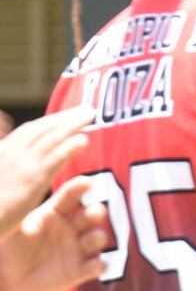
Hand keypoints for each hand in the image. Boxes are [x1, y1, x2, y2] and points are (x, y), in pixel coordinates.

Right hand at [0, 107, 92, 237]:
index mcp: (2, 150)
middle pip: (44, 129)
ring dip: (72, 124)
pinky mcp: (32, 180)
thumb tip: (4, 124)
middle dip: (66, 117)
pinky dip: (69, 146)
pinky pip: (55, 158)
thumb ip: (3, 147)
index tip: (68, 114)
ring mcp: (22, 164)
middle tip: (87, 110)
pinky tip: (84, 140)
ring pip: (52, 138)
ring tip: (91, 115)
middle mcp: (11, 152)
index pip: (30, 130)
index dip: (51, 121)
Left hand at [0, 177, 111, 290]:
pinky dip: (99, 265)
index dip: (79, 189)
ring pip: (97, 238)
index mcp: (54, 214)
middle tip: (96, 212)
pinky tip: (97, 265)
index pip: (69, 198)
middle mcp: (71, 228)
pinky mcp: (81, 271)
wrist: (11, 281)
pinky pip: (96, 266)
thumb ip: (23, 226)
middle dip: (96, 212)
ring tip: (94, 239)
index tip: (87, 183)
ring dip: (98, 237)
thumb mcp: (13, 233)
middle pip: (90, 215)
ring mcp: (78, 249)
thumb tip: (33, 228)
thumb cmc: (12, 250)